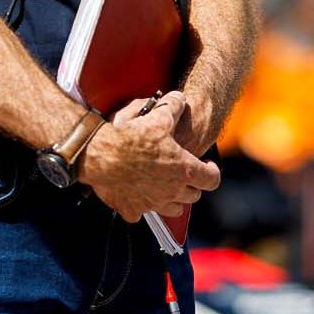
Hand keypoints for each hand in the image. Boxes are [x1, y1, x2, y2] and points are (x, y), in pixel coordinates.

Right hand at [75, 93, 219, 221]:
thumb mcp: (159, 116)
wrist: (102, 154)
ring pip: (174, 210)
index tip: (205, 165)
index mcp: (185, 170)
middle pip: (193, 195)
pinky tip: (136, 194)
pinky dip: (141, 206)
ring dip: (173, 199)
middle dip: (192, 184)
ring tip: (166, 186)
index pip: (212, 179)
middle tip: (183, 172)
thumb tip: (180, 100)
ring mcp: (152, 204)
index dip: (211, 171)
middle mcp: (172, 191)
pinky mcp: (132, 210)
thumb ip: (174, 106)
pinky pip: (142, 214)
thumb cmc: (133, 136)